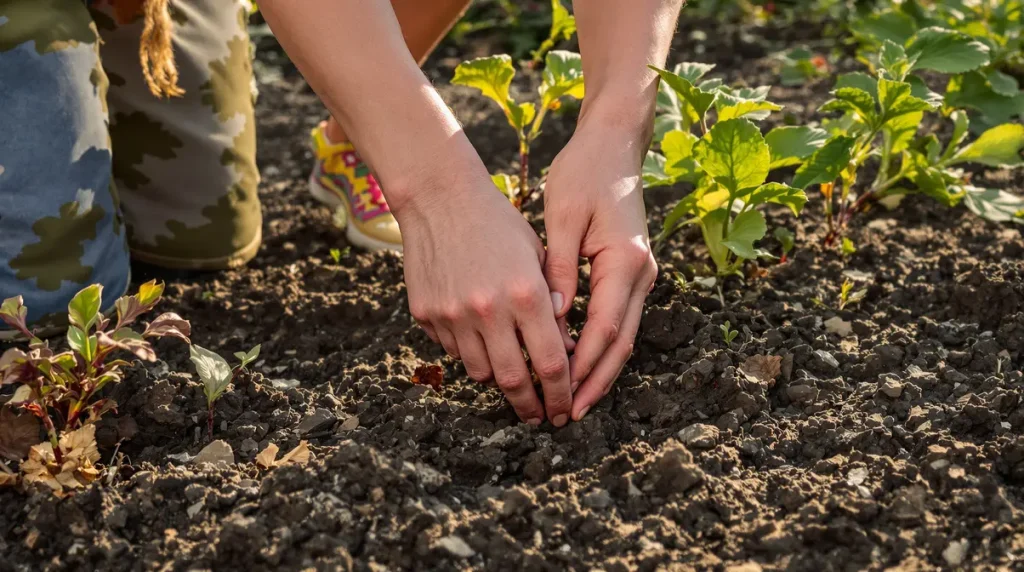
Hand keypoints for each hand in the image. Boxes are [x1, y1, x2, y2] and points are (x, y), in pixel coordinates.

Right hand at [394, 173, 574, 426]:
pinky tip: (476, 336)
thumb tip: (563, 351)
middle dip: (530, 406)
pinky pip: (452, 350)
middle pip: (514, 381)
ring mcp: (454, 315)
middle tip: (539, 418)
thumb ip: (551, 304)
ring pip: (480, 371)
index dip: (560, 394)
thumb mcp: (536, 256)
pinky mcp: (427, 314)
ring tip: (510, 376)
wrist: (439, 198)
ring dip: (499, 378)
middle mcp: (490, 310)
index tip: (563, 410)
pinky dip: (469, 352)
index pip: (551, 363)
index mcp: (526, 294)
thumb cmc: (497, 224)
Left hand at [543, 122, 657, 420]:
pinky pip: (618, 319)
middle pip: (621, 342)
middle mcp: (640, 273)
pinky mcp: (630, 272)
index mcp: (625, 261)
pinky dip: (600, 346)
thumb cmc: (583, 174)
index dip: (583, 365)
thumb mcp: (562, 217)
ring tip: (574, 399)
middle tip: (569, 413)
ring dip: (600, 369)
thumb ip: (559, 270)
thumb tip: (552, 318)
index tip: (561, 393)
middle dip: (595, 381)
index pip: (605, 328)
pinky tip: (578, 363)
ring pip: (624, 335)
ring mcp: (640, 274)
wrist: (613, 145)